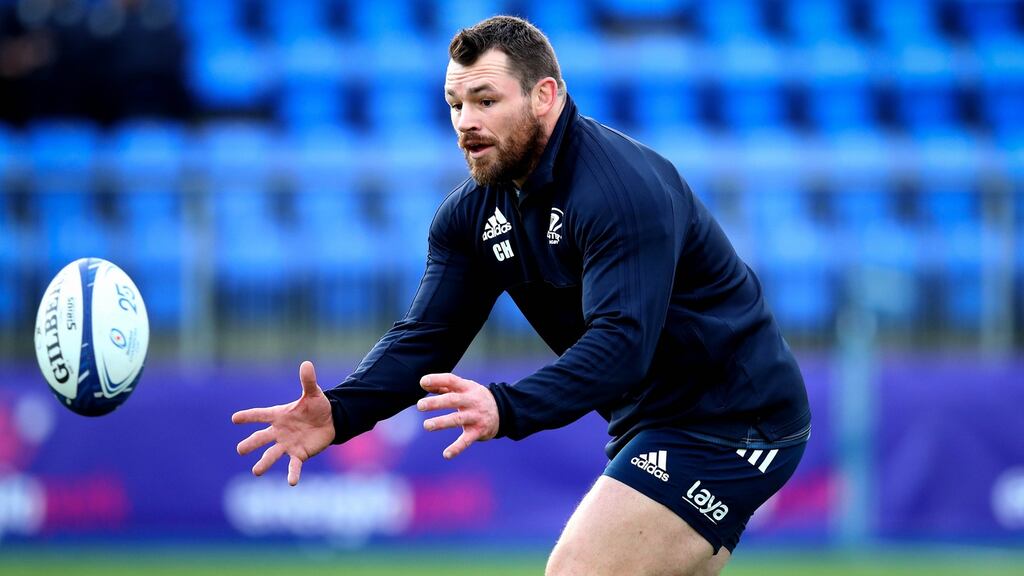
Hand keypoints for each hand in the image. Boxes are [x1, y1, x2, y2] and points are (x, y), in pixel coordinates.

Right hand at [232, 361, 334, 485]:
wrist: (330, 421)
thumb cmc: (317, 406)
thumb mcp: (313, 393)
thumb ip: (308, 381)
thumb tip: (306, 363)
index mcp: (279, 415)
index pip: (260, 415)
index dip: (248, 416)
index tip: (234, 418)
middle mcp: (279, 432)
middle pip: (261, 438)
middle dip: (250, 444)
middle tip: (240, 450)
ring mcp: (287, 444)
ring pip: (272, 455)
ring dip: (264, 463)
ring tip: (255, 472)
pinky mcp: (299, 455)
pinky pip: (294, 466)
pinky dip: (292, 474)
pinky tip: (291, 483)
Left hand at [417, 373, 498, 459]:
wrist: (503, 411)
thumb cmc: (475, 398)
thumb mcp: (464, 388)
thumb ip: (444, 386)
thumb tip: (423, 383)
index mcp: (467, 388)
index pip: (451, 380)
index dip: (437, 380)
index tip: (422, 382)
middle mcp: (471, 401)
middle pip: (453, 400)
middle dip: (436, 402)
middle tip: (420, 405)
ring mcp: (475, 417)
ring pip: (457, 419)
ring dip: (442, 422)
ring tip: (427, 425)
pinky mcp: (478, 432)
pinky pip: (466, 441)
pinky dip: (457, 448)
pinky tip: (446, 454)